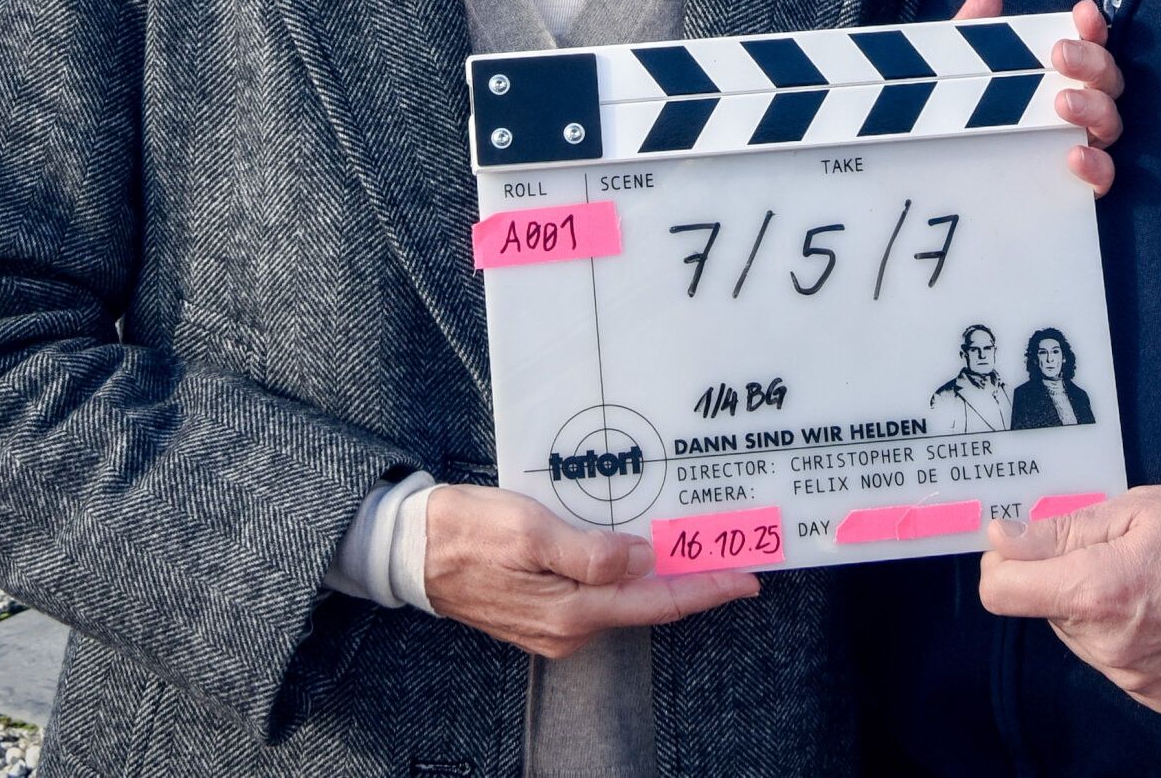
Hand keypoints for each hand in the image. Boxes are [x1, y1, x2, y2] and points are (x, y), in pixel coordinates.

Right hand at [418, 485, 757, 656]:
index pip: (657, 602)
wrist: (412, 550)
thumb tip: (642, 559)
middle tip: (734, 556)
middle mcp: (570, 629)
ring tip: (698, 551)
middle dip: (693, 582)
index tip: (747, 577)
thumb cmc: (468, 531)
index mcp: (572, 611)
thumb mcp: (530, 530)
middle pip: (648, 605)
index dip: (706, 589)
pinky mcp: (543, 614)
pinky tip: (641, 555)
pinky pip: (600, 597)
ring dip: (662, 578)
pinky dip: (628, 578)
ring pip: (625, 601)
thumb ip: (590, 552)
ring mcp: (556, 627)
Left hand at [953, 0, 1124, 195]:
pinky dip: (1096, 166)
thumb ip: (972, 32)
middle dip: (1091, 61)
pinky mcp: (1077, 186)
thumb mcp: (958, 70)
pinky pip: (1103, 178)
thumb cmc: (961, 109)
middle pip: (1108, 80)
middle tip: (1061, 54)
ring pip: (1111, 124)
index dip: (1093, 28)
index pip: (1091, 45)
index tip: (1083, 13)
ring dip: (1093, 108)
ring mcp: (1082, 146)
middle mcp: (1080, 107)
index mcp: (1060, 76)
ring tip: (1062, 102)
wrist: (945, 175)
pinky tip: (1075, 155)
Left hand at [977, 481, 1160, 713]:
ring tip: (1147, 580)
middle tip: (1114, 551)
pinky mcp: (1159, 696)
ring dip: (1094, 610)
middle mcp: (1109, 645)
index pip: (1003, 591)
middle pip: (1044, 611)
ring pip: (1079, 638)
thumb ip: (1061, 528)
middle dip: (1063, 578)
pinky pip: (1115, 663)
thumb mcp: (1135, 507)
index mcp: (1097, 590)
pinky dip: (1125, 637)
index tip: (1025, 543)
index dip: (1005, 561)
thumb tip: (1001, 538)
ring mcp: (1135, 677)